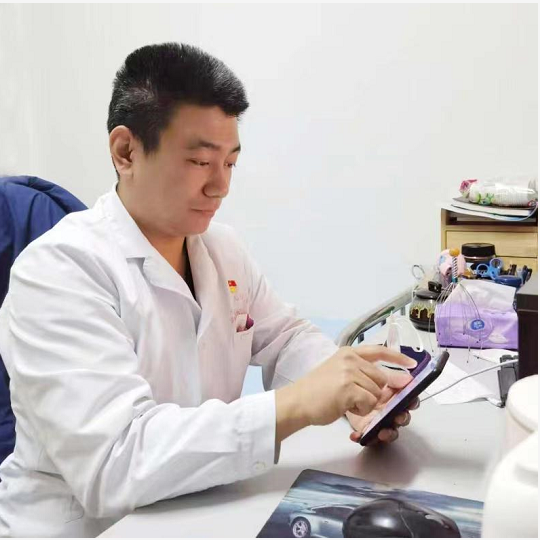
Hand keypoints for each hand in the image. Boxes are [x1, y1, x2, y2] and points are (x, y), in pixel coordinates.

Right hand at [275, 345, 416, 442]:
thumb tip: (398, 381)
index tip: (412, 364)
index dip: (398, 357)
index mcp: (348, 352)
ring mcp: (349, 373)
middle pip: (382, 377)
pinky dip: (361, 410)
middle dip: (377, 392)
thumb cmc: (317, 391)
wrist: (297, 401)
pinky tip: (346, 407)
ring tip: (346, 401)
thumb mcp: (341, 374)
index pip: (379, 350)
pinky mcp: (348, 388)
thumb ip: (365, 374)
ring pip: (377, 392)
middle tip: (359, 399)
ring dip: (366, 403)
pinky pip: (369, 403)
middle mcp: (350, 359)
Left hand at [346, 381, 420, 445]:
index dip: (413, 402)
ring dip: (388, 433)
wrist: (348, 390)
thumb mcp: (377, 375)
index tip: (411, 402)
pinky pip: (369, 437)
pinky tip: (356, 435)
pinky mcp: (368, 429)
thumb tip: (409, 375)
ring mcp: (380, 421)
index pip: (410, 401)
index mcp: (395, 397)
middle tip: (398, 417)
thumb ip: (393, 377)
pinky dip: (363, 437)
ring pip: (390, 431)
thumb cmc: (364, 383)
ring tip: (382, 432)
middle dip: (402, 419)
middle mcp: (390, 411)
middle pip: (402, 417)